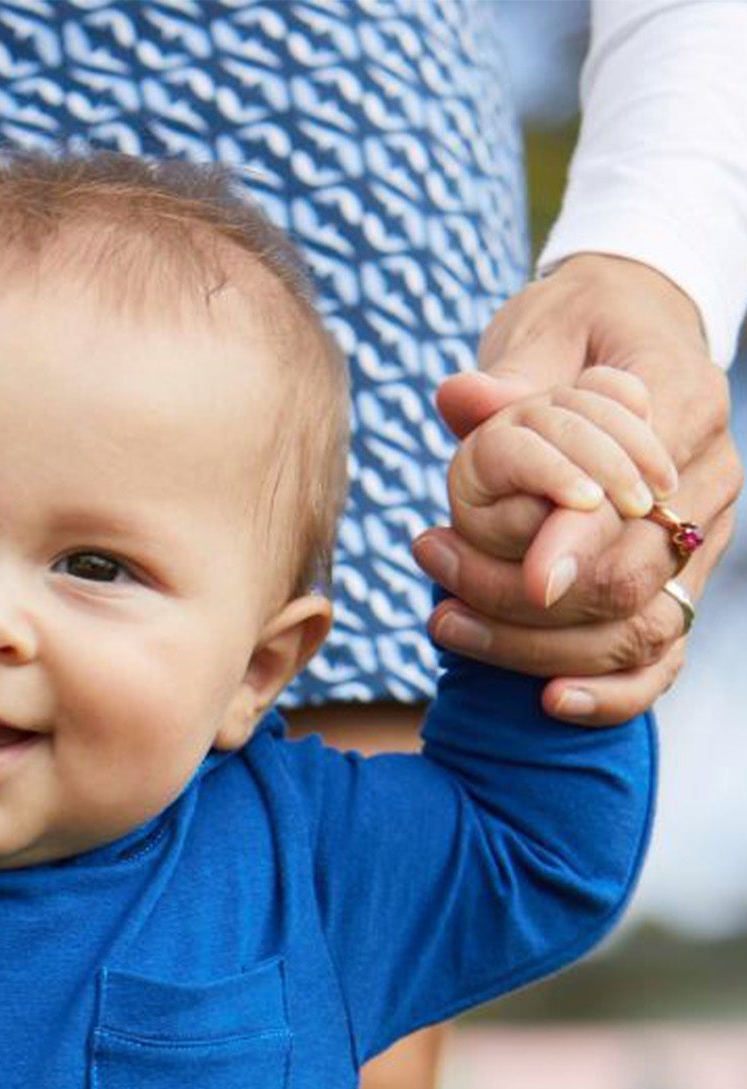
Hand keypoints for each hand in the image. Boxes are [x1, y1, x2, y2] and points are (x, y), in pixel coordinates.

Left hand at [415, 253, 742, 722]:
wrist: (626, 340)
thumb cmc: (578, 331)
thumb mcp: (546, 329)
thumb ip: (511, 374)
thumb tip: (463, 401)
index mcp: (688, 402)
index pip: (640, 496)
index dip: (582, 540)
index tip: (527, 578)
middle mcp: (711, 480)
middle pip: (634, 580)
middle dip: (530, 602)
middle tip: (436, 577)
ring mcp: (704, 542)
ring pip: (640, 632)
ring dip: (540, 648)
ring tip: (444, 620)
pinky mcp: (685, 587)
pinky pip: (662, 663)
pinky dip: (611, 695)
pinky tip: (547, 701)